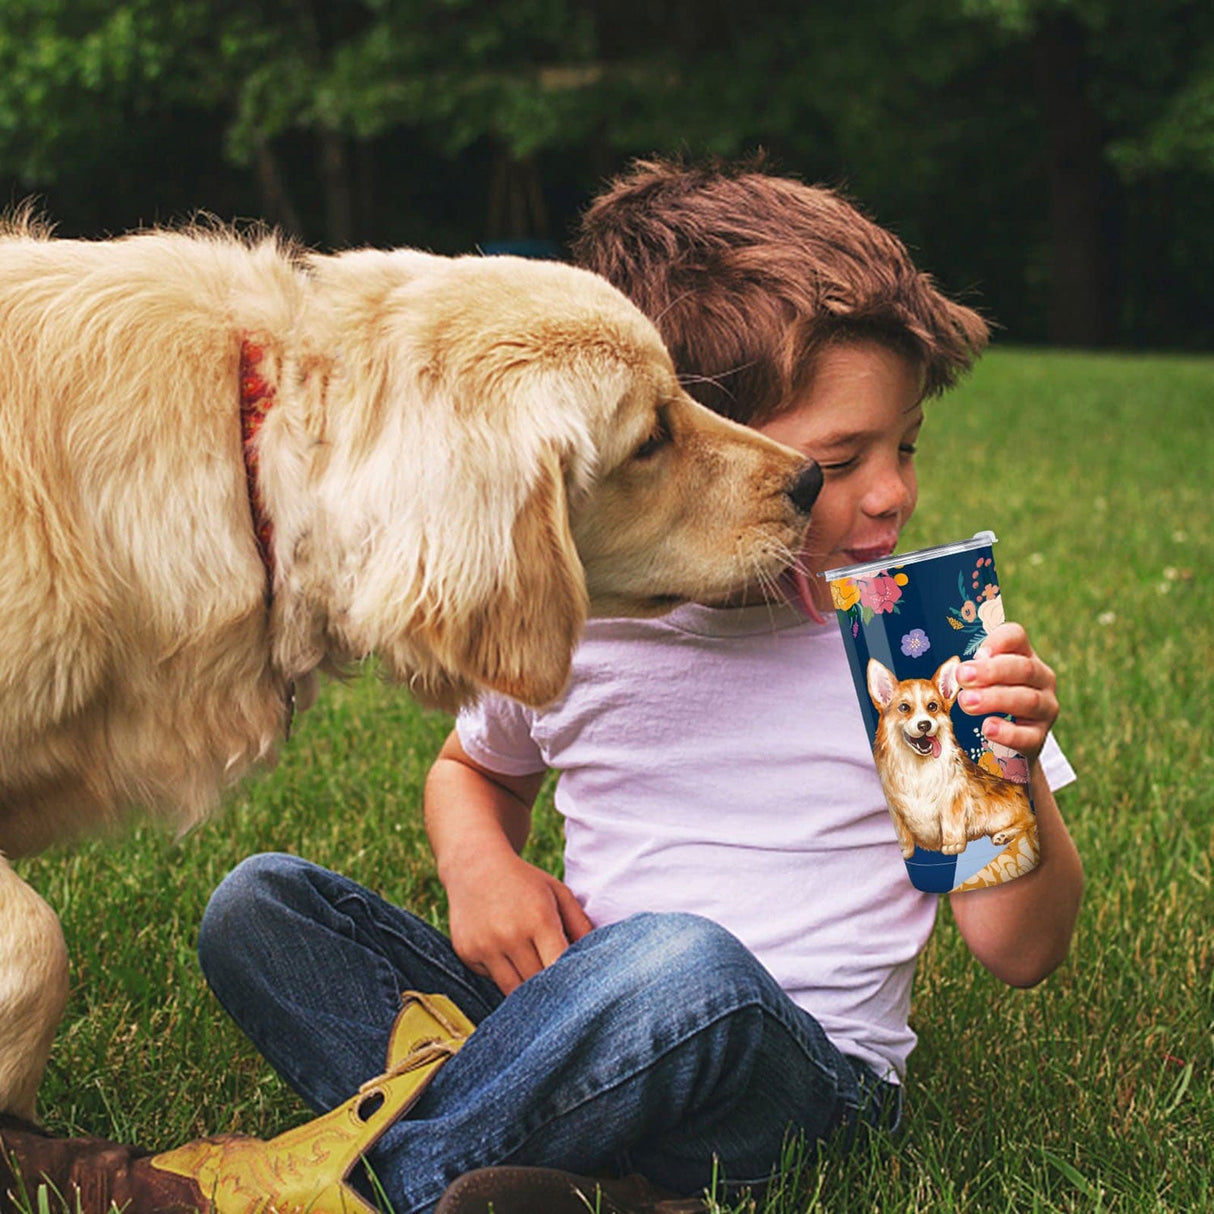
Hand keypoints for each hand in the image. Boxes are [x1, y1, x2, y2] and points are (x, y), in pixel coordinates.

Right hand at [445, 850, 592, 995]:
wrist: (474, 866)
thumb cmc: (524, 881)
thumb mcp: (558, 893)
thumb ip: (580, 925)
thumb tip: (596, 959)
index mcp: (539, 919)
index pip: (558, 967)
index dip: (570, 983)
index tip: (578, 989)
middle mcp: (510, 935)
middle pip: (536, 984)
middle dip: (550, 989)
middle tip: (558, 988)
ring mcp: (485, 946)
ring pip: (512, 990)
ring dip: (526, 990)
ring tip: (535, 978)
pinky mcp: (466, 953)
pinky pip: (492, 979)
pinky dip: (503, 975)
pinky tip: (505, 955)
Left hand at [955, 621, 1058, 763]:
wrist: (1006, 741)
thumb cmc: (987, 699)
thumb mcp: (979, 680)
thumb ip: (970, 669)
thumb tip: (957, 668)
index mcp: (1023, 656)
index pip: (1016, 637)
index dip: (997, 641)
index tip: (975, 652)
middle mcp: (1041, 678)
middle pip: (1023, 668)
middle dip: (990, 671)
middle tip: (962, 676)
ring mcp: (1045, 707)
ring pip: (1028, 700)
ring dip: (995, 699)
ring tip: (967, 702)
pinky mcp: (1039, 736)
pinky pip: (1028, 735)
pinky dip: (1007, 732)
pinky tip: (987, 728)